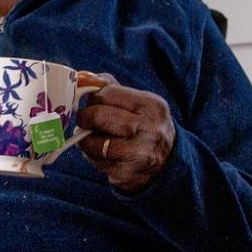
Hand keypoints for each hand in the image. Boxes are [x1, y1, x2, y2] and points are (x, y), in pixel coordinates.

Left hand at [76, 72, 175, 193]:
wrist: (168, 163)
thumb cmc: (145, 126)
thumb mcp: (139, 103)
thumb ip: (112, 88)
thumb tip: (82, 77)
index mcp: (151, 105)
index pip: (106, 93)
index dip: (93, 98)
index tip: (93, 104)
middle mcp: (148, 128)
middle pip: (97, 115)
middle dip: (85, 118)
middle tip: (86, 121)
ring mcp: (138, 153)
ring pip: (92, 141)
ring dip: (86, 139)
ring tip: (94, 138)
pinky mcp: (127, 173)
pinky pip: (96, 161)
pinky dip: (92, 156)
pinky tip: (103, 154)